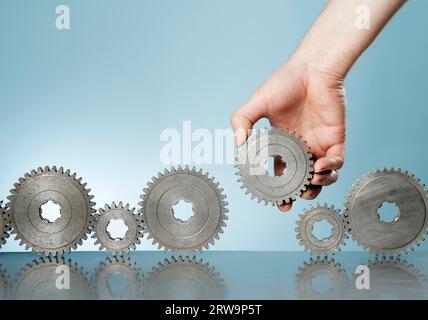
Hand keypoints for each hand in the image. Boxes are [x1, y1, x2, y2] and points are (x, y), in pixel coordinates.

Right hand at [231, 58, 345, 211]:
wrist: (312, 69)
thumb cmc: (284, 83)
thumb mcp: (256, 103)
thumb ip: (242, 121)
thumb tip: (238, 145)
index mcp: (282, 143)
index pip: (280, 172)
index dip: (278, 188)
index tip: (275, 200)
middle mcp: (301, 147)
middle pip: (302, 179)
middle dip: (298, 194)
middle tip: (291, 200)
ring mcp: (319, 144)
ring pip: (322, 176)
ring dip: (317, 185)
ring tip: (309, 184)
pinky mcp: (335, 139)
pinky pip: (338, 162)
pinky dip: (331, 169)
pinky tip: (320, 166)